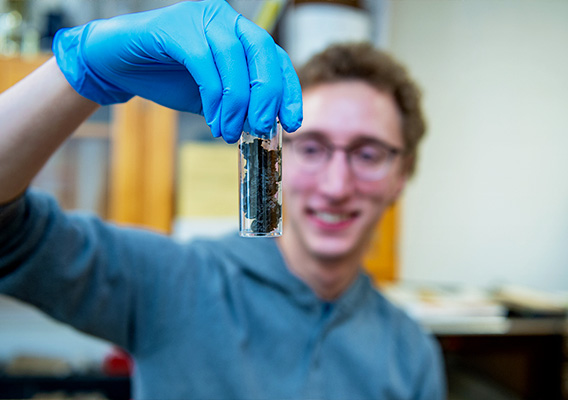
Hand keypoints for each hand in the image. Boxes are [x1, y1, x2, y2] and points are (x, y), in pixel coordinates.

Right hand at [52, 0, 301, 142]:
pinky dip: (213, 95)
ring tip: (231, 132)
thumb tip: (265, 128)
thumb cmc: (168, 79)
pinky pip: (204, 62)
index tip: (292, 123)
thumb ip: (238, 105)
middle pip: (262, 51)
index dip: (288, 91)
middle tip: (261, 127)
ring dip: (237, 103)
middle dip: (267, 94)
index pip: (275, 58)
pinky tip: (214, 120)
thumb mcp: (214, 98)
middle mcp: (224, 18)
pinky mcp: (175, 26)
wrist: (117, 66)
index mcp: (239, 33)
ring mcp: (200, 17)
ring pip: (234, 58)